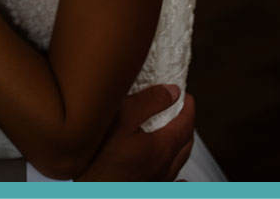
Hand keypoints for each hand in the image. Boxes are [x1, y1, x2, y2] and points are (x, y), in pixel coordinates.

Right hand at [76, 85, 194, 180]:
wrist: (91, 189)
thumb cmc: (100, 154)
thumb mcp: (122, 117)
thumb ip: (148, 102)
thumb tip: (173, 91)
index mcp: (162, 148)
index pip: (185, 125)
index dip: (188, 109)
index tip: (187, 97)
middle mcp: (164, 168)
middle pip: (185, 144)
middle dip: (187, 126)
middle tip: (182, 112)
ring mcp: (156, 183)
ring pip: (178, 163)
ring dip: (181, 146)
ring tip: (177, 134)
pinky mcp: (146, 190)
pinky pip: (171, 182)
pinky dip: (177, 174)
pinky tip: (181, 179)